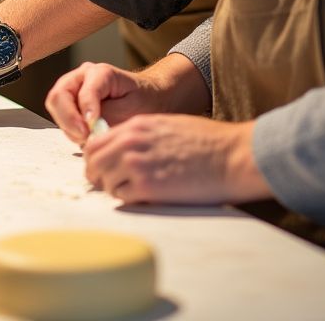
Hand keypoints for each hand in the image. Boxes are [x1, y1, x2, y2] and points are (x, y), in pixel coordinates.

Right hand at [45, 61, 169, 145]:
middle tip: (84, 137)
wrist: (149, 98)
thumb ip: (109, 117)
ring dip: (68, 125)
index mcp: (100, 73)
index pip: (84, 91)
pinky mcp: (71, 99)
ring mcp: (74, 86)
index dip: (84, 112)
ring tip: (87, 138)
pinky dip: (69, 128)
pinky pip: (60, 114)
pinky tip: (86, 135)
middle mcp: (82, 76)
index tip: (89, 131)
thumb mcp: (133, 110)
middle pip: (59, 95)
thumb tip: (88, 128)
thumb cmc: (144, 102)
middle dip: (68, 119)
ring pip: (56, 105)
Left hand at [84, 115, 271, 205]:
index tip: (101, 168)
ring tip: (128, 192)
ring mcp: (137, 164)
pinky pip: (122, 197)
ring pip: (105, 180)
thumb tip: (124, 149)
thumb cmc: (206, 141)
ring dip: (112, 188)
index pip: (96, 142)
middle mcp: (130, 142)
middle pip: (94, 161)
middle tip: (107, 185)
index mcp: (134, 127)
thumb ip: (140, 135)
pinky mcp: (148, 187)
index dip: (95, 157)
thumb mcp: (165, 125)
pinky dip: (126, 200)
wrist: (231, 155)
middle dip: (97, 175)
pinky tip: (141, 198)